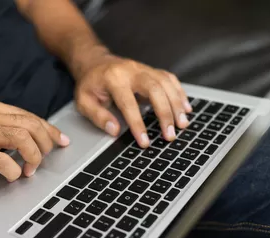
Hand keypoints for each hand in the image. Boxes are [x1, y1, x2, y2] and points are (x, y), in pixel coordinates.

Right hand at [0, 99, 69, 181]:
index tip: (61, 140)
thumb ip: (4, 125)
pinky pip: (3, 161)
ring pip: (22, 139)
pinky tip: (13, 175)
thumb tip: (31, 137)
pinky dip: (14, 170)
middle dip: (45, 143)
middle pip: (30, 125)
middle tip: (45, 158)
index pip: (29, 116)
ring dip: (33, 156)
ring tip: (31, 168)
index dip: (49, 129)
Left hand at [75, 54, 191, 147]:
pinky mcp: (151, 70)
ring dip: (177, 104)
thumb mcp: (84, 101)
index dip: (137, 124)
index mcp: (113, 79)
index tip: (145, 141)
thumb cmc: (90, 84)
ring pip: (166, 83)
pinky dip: (180, 93)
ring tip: (182, 124)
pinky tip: (185, 108)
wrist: (95, 62)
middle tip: (170, 134)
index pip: (128, 103)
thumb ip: (98, 116)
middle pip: (154, 89)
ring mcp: (143, 68)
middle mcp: (131, 71)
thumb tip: (114, 130)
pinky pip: (170, 79)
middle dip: (165, 113)